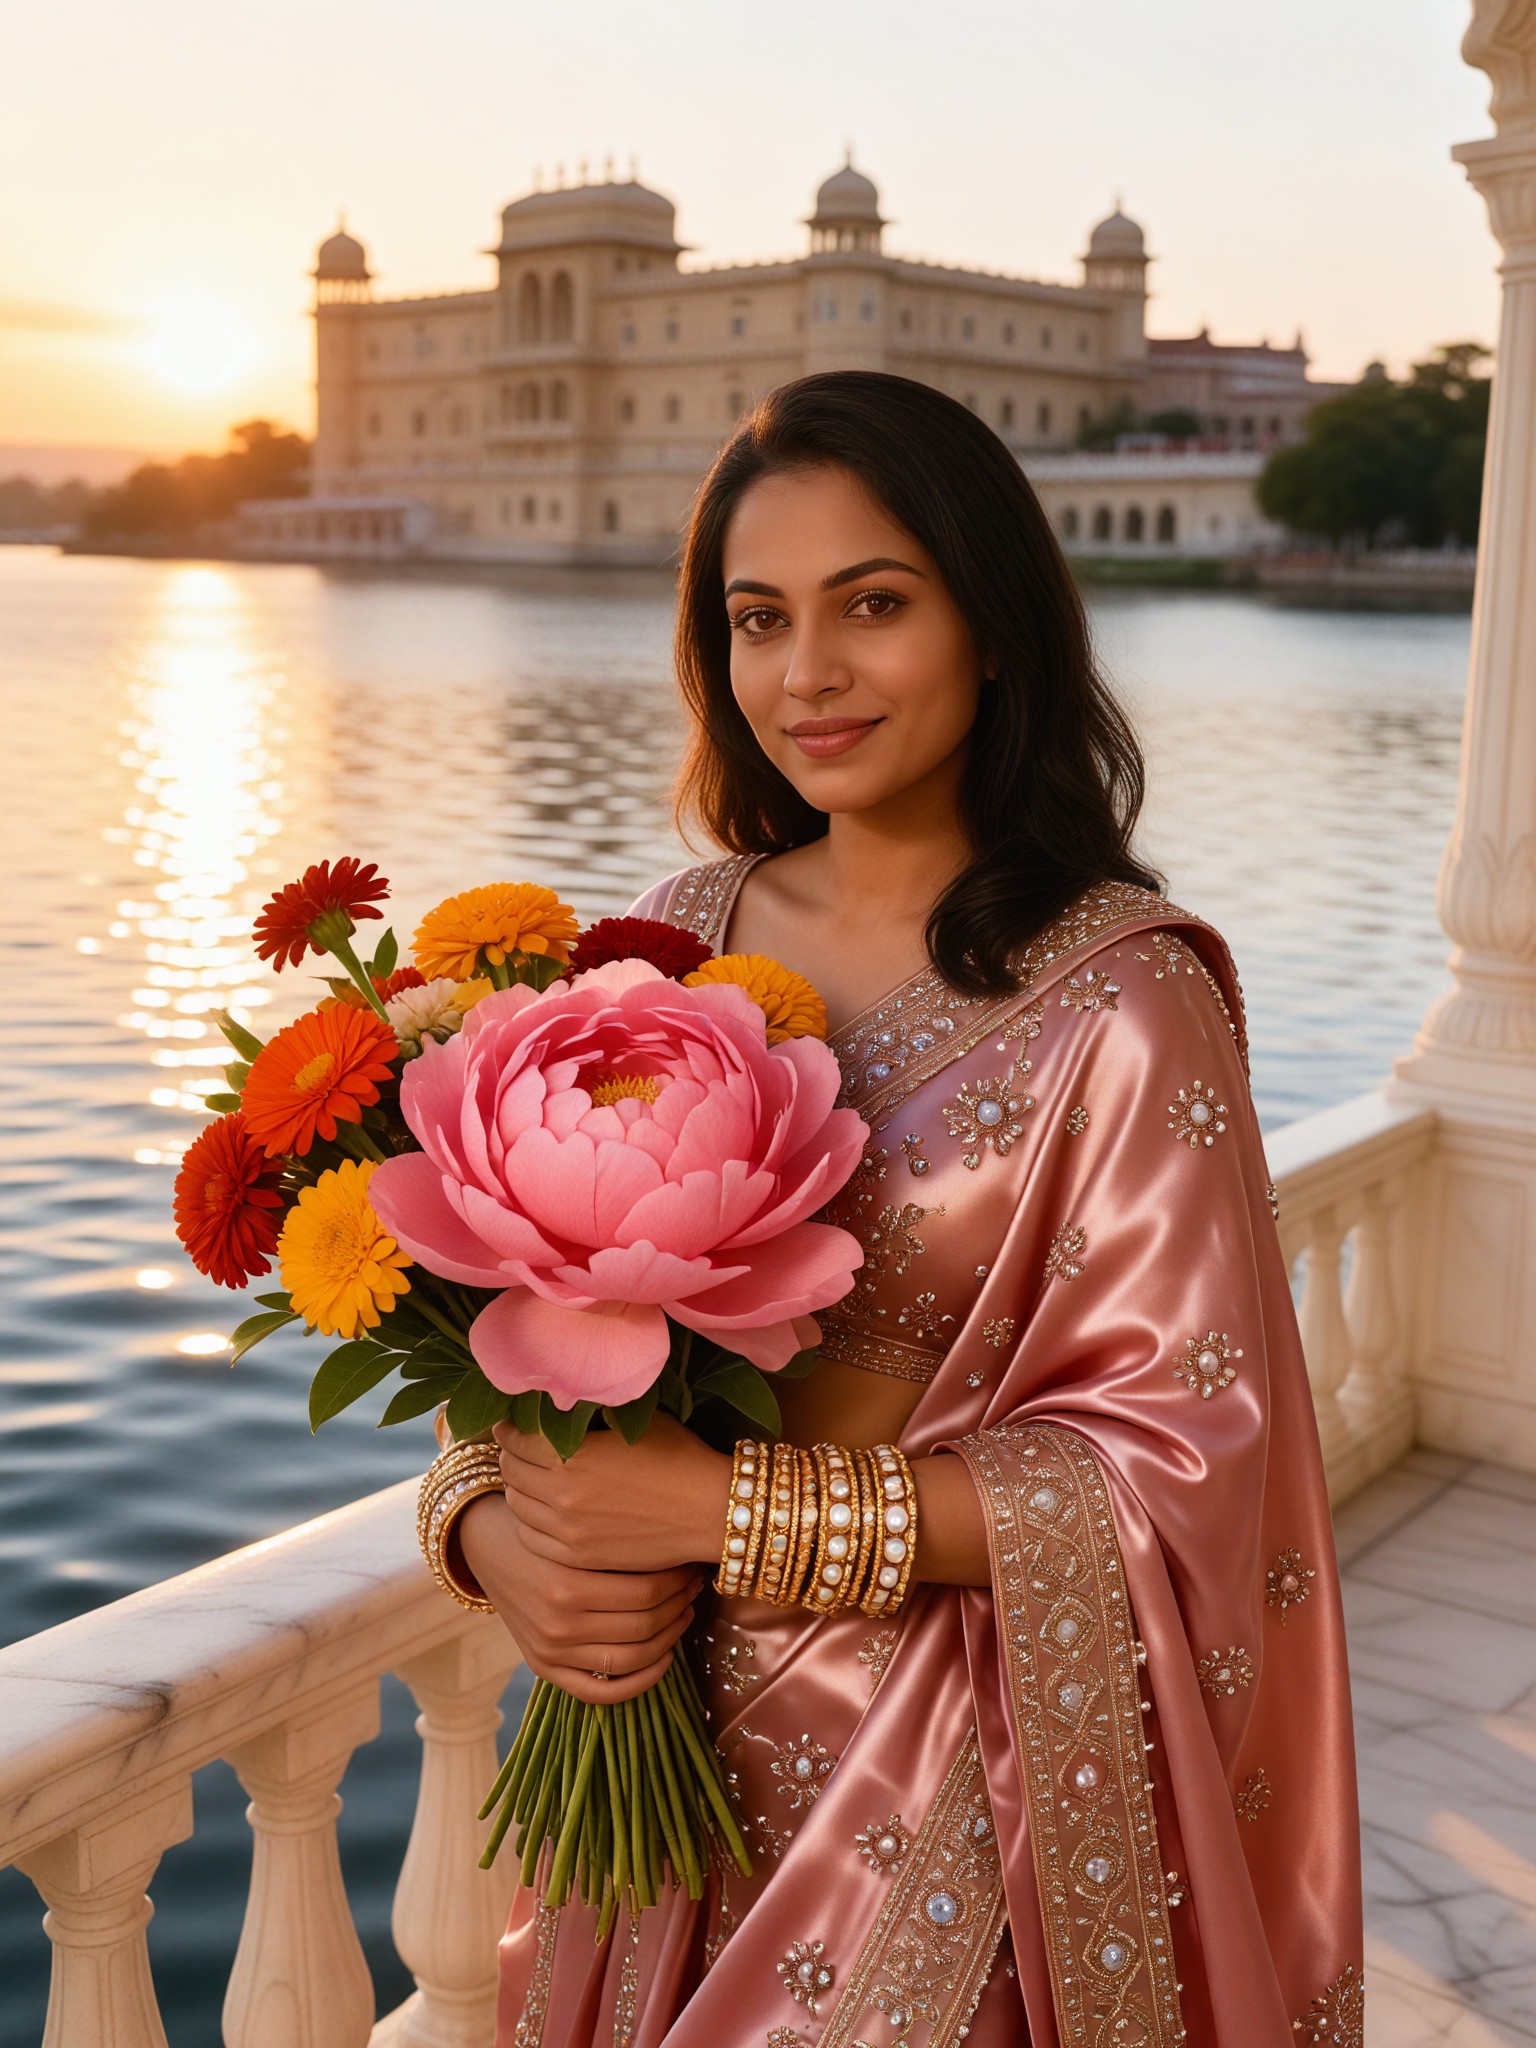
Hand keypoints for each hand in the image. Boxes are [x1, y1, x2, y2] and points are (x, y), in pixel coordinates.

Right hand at [456, 1491, 702, 1704]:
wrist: (488, 1544)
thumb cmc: (541, 1526)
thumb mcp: (575, 1528)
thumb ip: (618, 1545)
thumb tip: (683, 1549)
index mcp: (568, 1583)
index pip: (647, 1593)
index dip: (679, 1580)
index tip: (692, 1563)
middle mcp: (558, 1623)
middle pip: (644, 1626)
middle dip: (679, 1604)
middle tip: (694, 1585)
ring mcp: (550, 1652)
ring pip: (630, 1660)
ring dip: (669, 1639)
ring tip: (683, 1614)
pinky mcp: (544, 1668)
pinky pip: (600, 1693)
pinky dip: (639, 1683)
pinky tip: (662, 1661)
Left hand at [494, 1411, 732, 1573]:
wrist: (710, 1511)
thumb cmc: (677, 1457)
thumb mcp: (634, 1420)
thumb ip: (590, 1412)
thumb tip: (556, 1400)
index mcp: (573, 1455)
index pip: (516, 1439)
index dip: (510, 1429)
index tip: (513, 1425)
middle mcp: (562, 1494)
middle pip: (511, 1470)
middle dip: (512, 1455)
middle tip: (520, 1447)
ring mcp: (568, 1531)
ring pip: (516, 1505)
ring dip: (519, 1487)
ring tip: (532, 1477)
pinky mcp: (578, 1557)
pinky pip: (531, 1537)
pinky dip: (530, 1520)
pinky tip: (544, 1509)